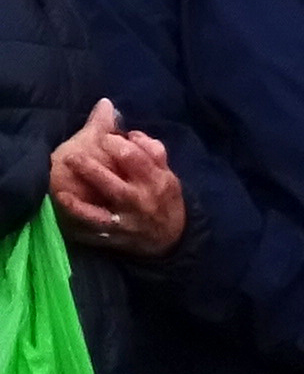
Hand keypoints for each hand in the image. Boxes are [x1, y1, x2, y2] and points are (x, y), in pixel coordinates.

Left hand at [48, 107, 179, 257]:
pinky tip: (63, 198)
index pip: (136, 157)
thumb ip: (153, 152)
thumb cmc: (164, 200)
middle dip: (94, 166)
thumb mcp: (168, 175)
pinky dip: (79, 212)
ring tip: (64, 173)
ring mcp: (126, 218)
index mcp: (156, 180)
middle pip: (116, 181)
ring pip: (104, 204)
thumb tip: (130, 133)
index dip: (115, 143)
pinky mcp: (114, 233)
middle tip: (73, 152)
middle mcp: (141, 199)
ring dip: (84, 189)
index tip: (103, 137)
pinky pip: (94, 223)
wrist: (170, 239)